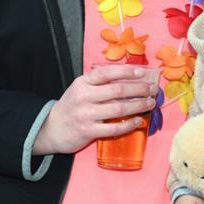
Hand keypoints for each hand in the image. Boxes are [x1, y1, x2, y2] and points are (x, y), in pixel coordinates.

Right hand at [33, 65, 157, 154]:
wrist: (51, 129)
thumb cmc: (73, 105)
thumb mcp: (82, 88)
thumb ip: (101, 83)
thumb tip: (131, 77)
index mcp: (83, 82)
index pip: (108, 72)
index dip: (127, 71)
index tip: (143, 72)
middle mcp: (84, 96)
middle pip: (118, 90)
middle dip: (139, 89)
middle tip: (153, 89)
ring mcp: (86, 114)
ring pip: (119, 108)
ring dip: (139, 105)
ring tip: (151, 103)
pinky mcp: (88, 131)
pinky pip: (114, 128)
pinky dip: (129, 124)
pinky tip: (139, 121)